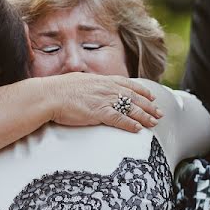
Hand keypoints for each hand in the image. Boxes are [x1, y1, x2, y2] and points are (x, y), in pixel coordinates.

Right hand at [43, 72, 161, 132]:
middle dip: (149, 105)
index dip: (142, 91)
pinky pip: (120, 119)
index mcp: (102, 80)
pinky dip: (131, 124)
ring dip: (145, 116)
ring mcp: (104, 100)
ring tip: (154, 123)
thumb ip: (90, 83)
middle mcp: (107, 88)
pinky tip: (138, 129)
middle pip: (135, 97)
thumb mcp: (79, 80)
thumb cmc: (59, 89)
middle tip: (159, 113)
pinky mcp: (99, 112)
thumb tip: (91, 84)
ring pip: (131, 108)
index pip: (128, 84)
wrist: (50, 95)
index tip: (151, 96)